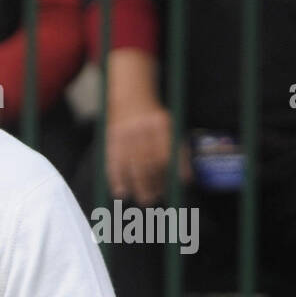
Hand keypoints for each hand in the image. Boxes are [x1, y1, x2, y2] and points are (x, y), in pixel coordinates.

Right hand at [104, 47, 190, 204]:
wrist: (129, 96)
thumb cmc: (155, 118)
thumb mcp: (170, 128)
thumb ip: (179, 151)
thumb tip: (185, 180)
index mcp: (161, 124)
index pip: (166, 154)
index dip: (171, 173)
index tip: (174, 188)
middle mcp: (142, 129)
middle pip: (148, 163)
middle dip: (153, 184)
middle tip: (155, 199)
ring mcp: (124, 134)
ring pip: (131, 166)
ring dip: (138, 186)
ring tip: (145, 200)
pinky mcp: (110, 140)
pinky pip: (113, 163)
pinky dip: (116, 180)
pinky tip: (121, 192)